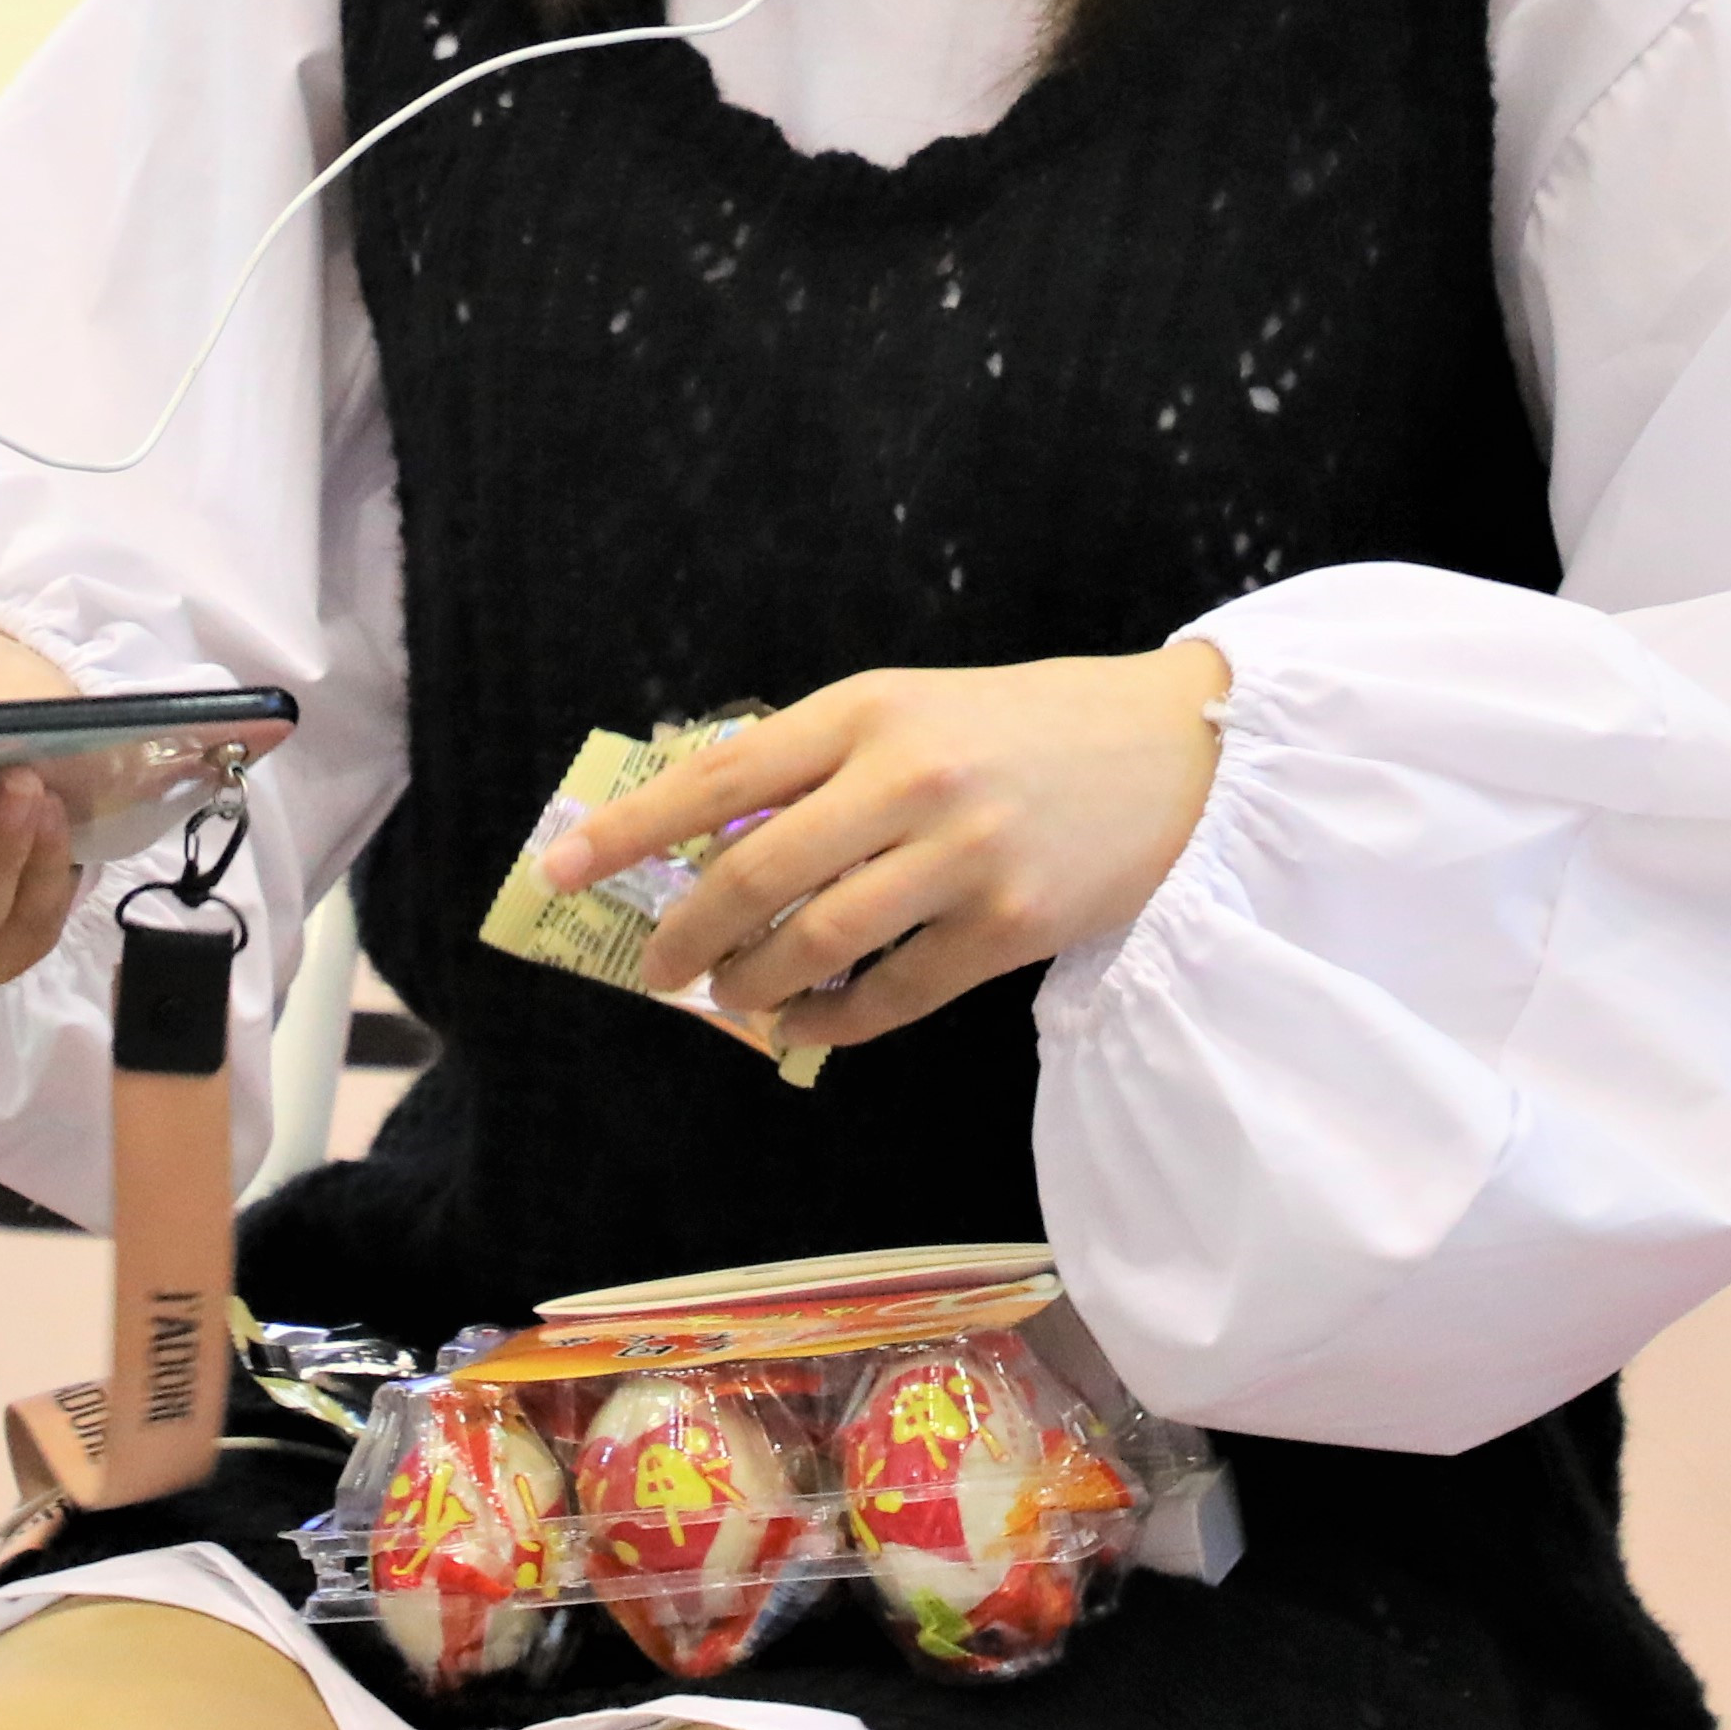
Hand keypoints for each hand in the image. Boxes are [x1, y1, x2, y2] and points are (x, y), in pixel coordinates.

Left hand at [553, 643, 1234, 1060]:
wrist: (1171, 752)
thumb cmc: (1020, 728)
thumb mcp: (910, 707)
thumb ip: (817, 761)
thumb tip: (705, 838)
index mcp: (867, 709)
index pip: (717, 777)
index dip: (627, 831)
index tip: (559, 869)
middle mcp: (908, 778)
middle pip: (754, 876)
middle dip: (684, 936)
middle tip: (656, 968)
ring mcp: (961, 856)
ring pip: (816, 943)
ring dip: (754, 985)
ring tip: (733, 995)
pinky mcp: (1008, 926)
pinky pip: (894, 995)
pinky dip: (836, 1021)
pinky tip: (811, 1022)